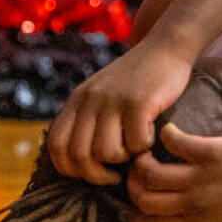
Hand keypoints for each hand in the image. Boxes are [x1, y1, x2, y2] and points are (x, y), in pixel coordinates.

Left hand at [48, 43, 193, 183]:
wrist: (165, 46)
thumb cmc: (138, 77)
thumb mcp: (102, 93)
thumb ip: (88, 118)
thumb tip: (81, 159)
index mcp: (77, 100)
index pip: (56, 145)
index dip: (70, 168)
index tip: (92, 171)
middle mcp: (90, 100)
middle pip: (78, 155)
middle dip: (97, 175)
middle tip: (115, 175)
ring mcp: (114, 100)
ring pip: (106, 152)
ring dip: (124, 159)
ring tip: (136, 147)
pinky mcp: (139, 101)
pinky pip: (136, 142)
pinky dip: (145, 146)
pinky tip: (153, 132)